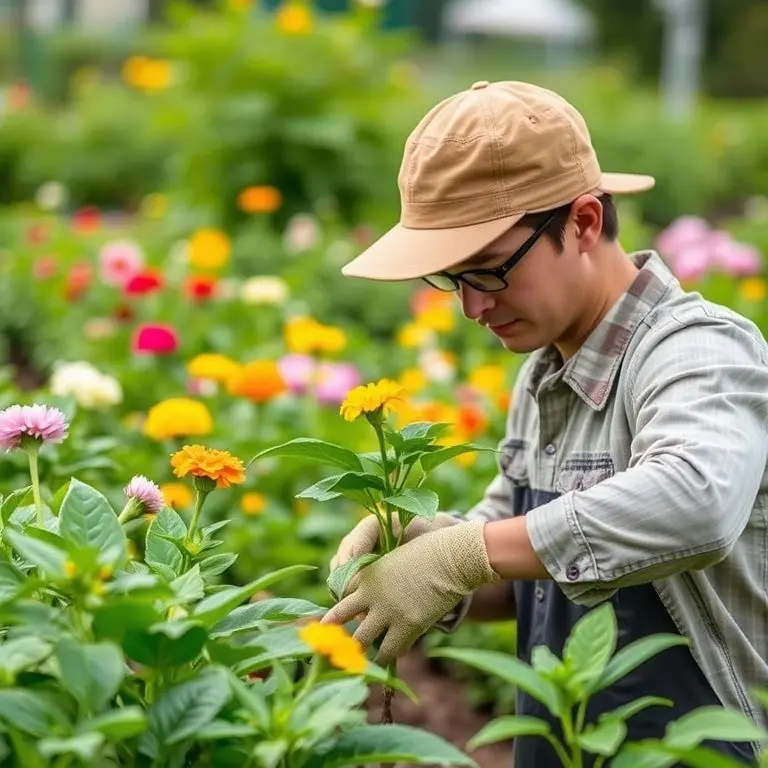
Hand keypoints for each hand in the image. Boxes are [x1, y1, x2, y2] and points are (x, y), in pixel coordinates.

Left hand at [321, 519, 499, 663]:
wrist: (451, 558)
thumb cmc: (429, 553)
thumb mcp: (396, 560)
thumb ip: (383, 578)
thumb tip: (378, 595)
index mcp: (367, 574)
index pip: (342, 596)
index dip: (343, 607)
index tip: (345, 616)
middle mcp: (371, 594)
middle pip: (341, 618)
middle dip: (337, 630)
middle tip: (334, 644)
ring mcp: (387, 611)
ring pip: (361, 640)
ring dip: (359, 650)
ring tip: (356, 660)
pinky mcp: (407, 626)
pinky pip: (389, 650)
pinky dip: (387, 655)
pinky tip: (387, 658)